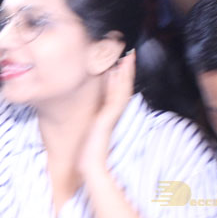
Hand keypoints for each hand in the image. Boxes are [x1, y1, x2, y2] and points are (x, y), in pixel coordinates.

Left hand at [78, 48, 134, 178]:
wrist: (90, 164)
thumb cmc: (88, 151)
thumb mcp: (89, 130)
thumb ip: (92, 121)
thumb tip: (89, 115)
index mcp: (109, 114)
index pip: (117, 90)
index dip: (121, 76)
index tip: (121, 61)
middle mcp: (113, 113)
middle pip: (123, 87)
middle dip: (126, 70)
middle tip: (129, 53)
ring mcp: (112, 115)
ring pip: (122, 90)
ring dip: (125, 73)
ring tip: (126, 57)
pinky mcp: (108, 118)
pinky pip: (115, 98)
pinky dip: (118, 85)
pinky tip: (117, 73)